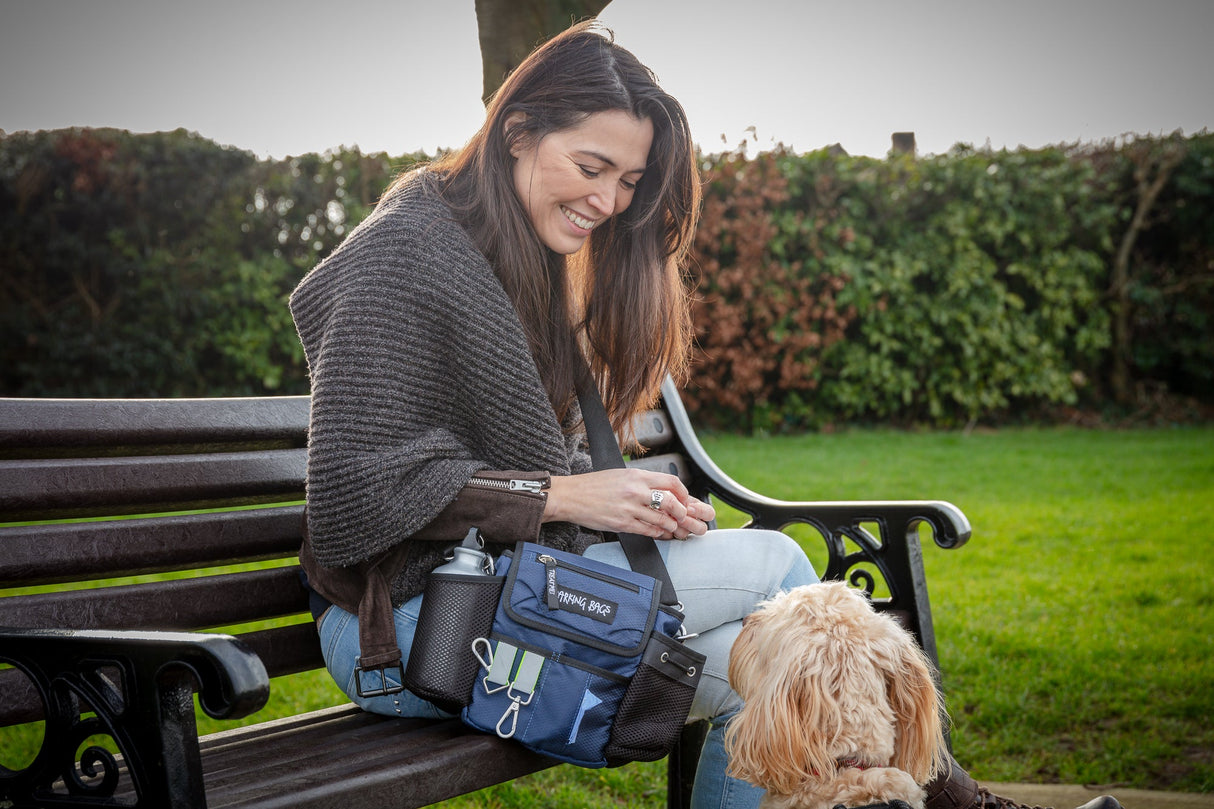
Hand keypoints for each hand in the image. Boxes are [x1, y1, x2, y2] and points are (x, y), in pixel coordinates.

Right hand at [543, 468, 714, 539]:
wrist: (570, 496)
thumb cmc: (593, 485)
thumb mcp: (620, 475)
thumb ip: (641, 482)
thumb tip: (661, 492)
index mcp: (636, 475)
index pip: (671, 483)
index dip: (684, 494)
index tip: (686, 501)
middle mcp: (635, 490)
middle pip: (672, 502)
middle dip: (685, 513)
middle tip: (691, 518)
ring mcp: (629, 508)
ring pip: (662, 520)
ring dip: (674, 527)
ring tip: (679, 529)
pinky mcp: (622, 523)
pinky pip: (648, 531)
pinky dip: (658, 533)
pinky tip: (662, 534)